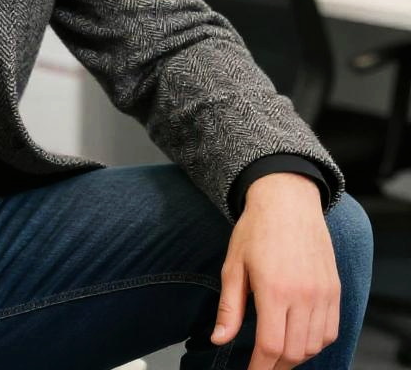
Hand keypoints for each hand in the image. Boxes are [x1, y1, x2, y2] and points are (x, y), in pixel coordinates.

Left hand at [212, 173, 339, 369]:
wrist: (287, 201)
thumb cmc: (256, 229)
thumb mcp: (233, 264)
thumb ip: (229, 306)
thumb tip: (219, 338)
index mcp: (274, 289)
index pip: (270, 346)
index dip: (260, 368)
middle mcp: (303, 295)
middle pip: (294, 352)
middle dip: (276, 366)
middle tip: (261, 366)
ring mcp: (323, 294)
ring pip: (314, 345)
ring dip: (296, 357)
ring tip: (277, 354)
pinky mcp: (334, 290)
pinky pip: (331, 330)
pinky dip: (316, 343)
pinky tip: (300, 339)